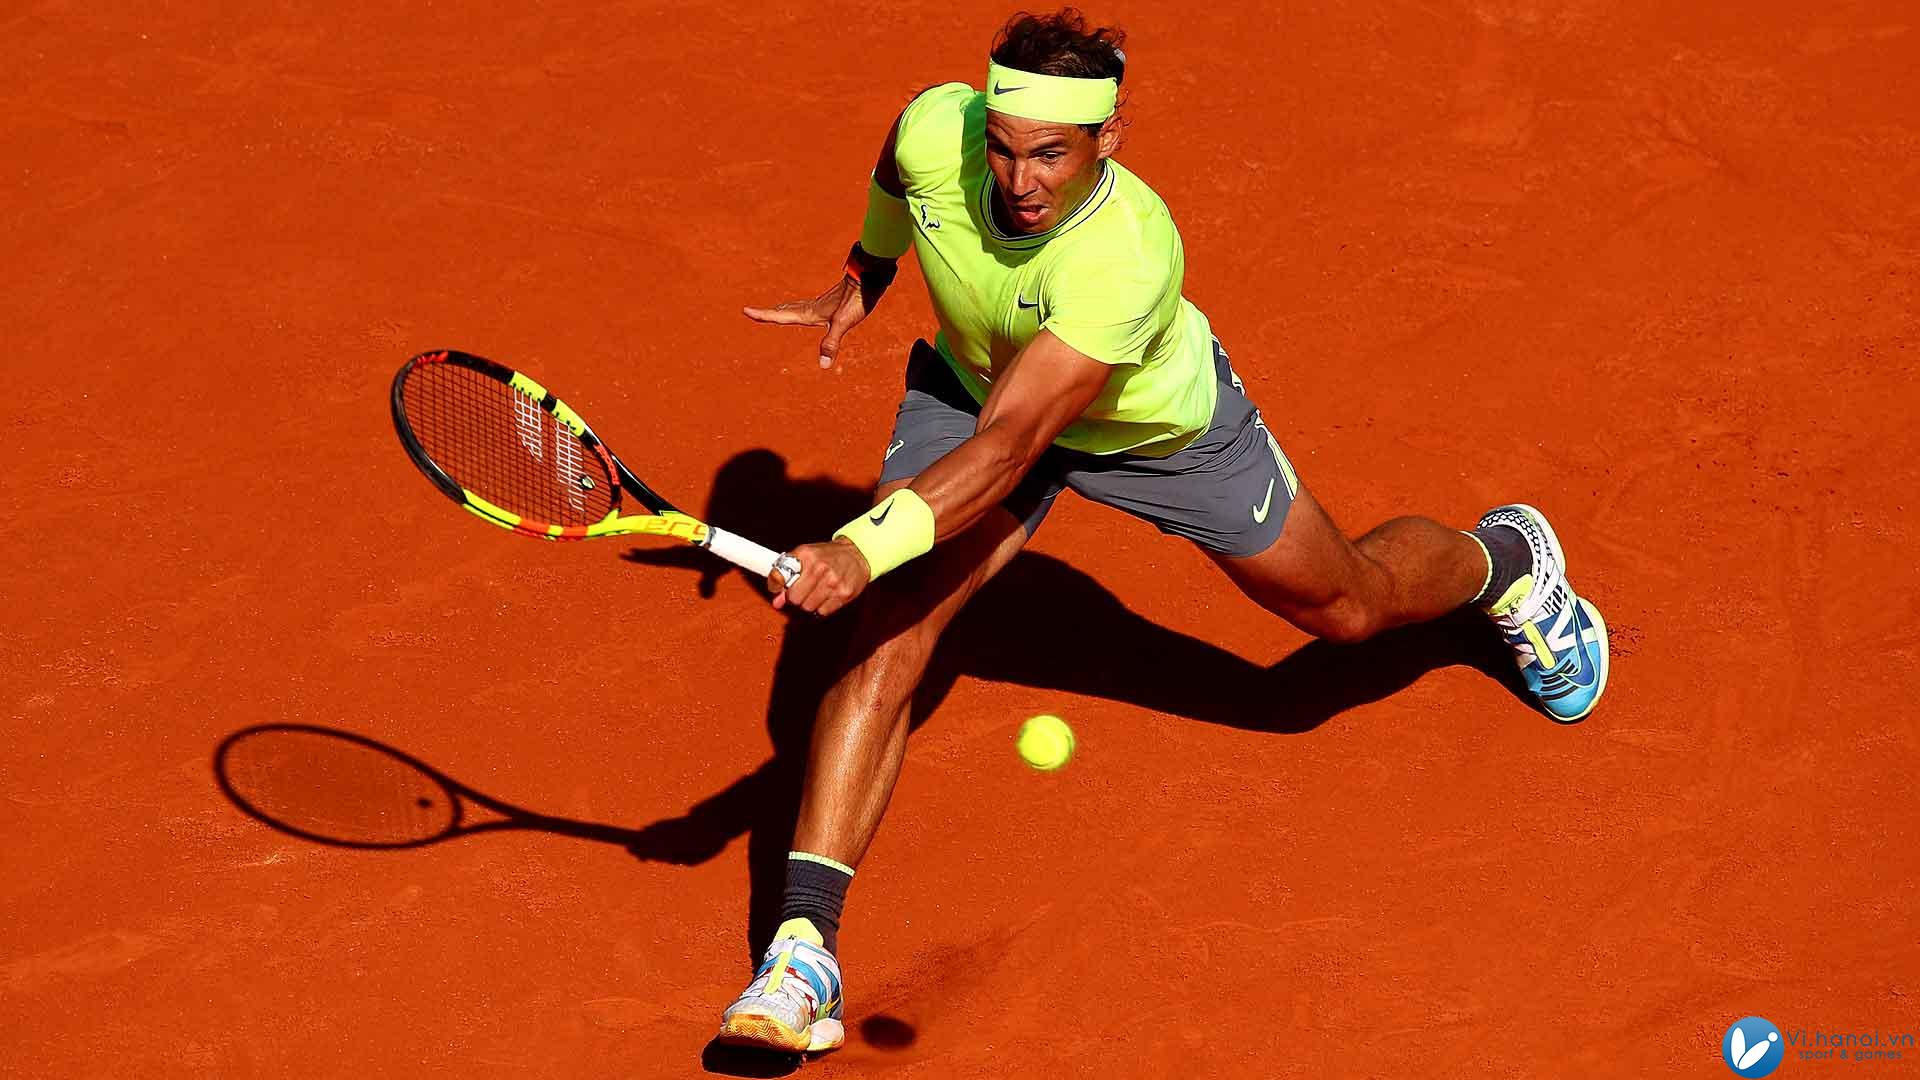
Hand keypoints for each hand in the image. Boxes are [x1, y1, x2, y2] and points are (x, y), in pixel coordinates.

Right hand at [743, 275, 878, 368]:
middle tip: (752, 312)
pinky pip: (807, 306)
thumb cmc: (855, 300)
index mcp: (809, 313)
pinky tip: (808, 311)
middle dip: (768, 312)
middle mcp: (811, 308)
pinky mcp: (830, 303)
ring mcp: (820, 305)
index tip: (746, 310)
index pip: (780, 315)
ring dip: (782, 309)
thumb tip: (824, 365)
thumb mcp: (843, 324)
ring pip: (795, 307)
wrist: (868, 279)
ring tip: (774, 311)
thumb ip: (831, 343)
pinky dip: (799, 308)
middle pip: (783, 310)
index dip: (763, 315)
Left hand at [767, 538, 870, 615]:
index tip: (778, 589)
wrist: (857, 555)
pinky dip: (821, 608)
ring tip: (816, 592)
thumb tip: (777, 602)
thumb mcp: (805, 557)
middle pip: (794, 598)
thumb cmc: (828, 556)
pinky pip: (822, 612)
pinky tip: (826, 597)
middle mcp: (820, 567)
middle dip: (795, 597)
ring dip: (809, 603)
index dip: (775, 586)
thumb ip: (787, 576)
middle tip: (802, 591)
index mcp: (806, 554)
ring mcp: (833, 582)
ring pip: (807, 607)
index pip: (779, 575)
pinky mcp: (843, 594)